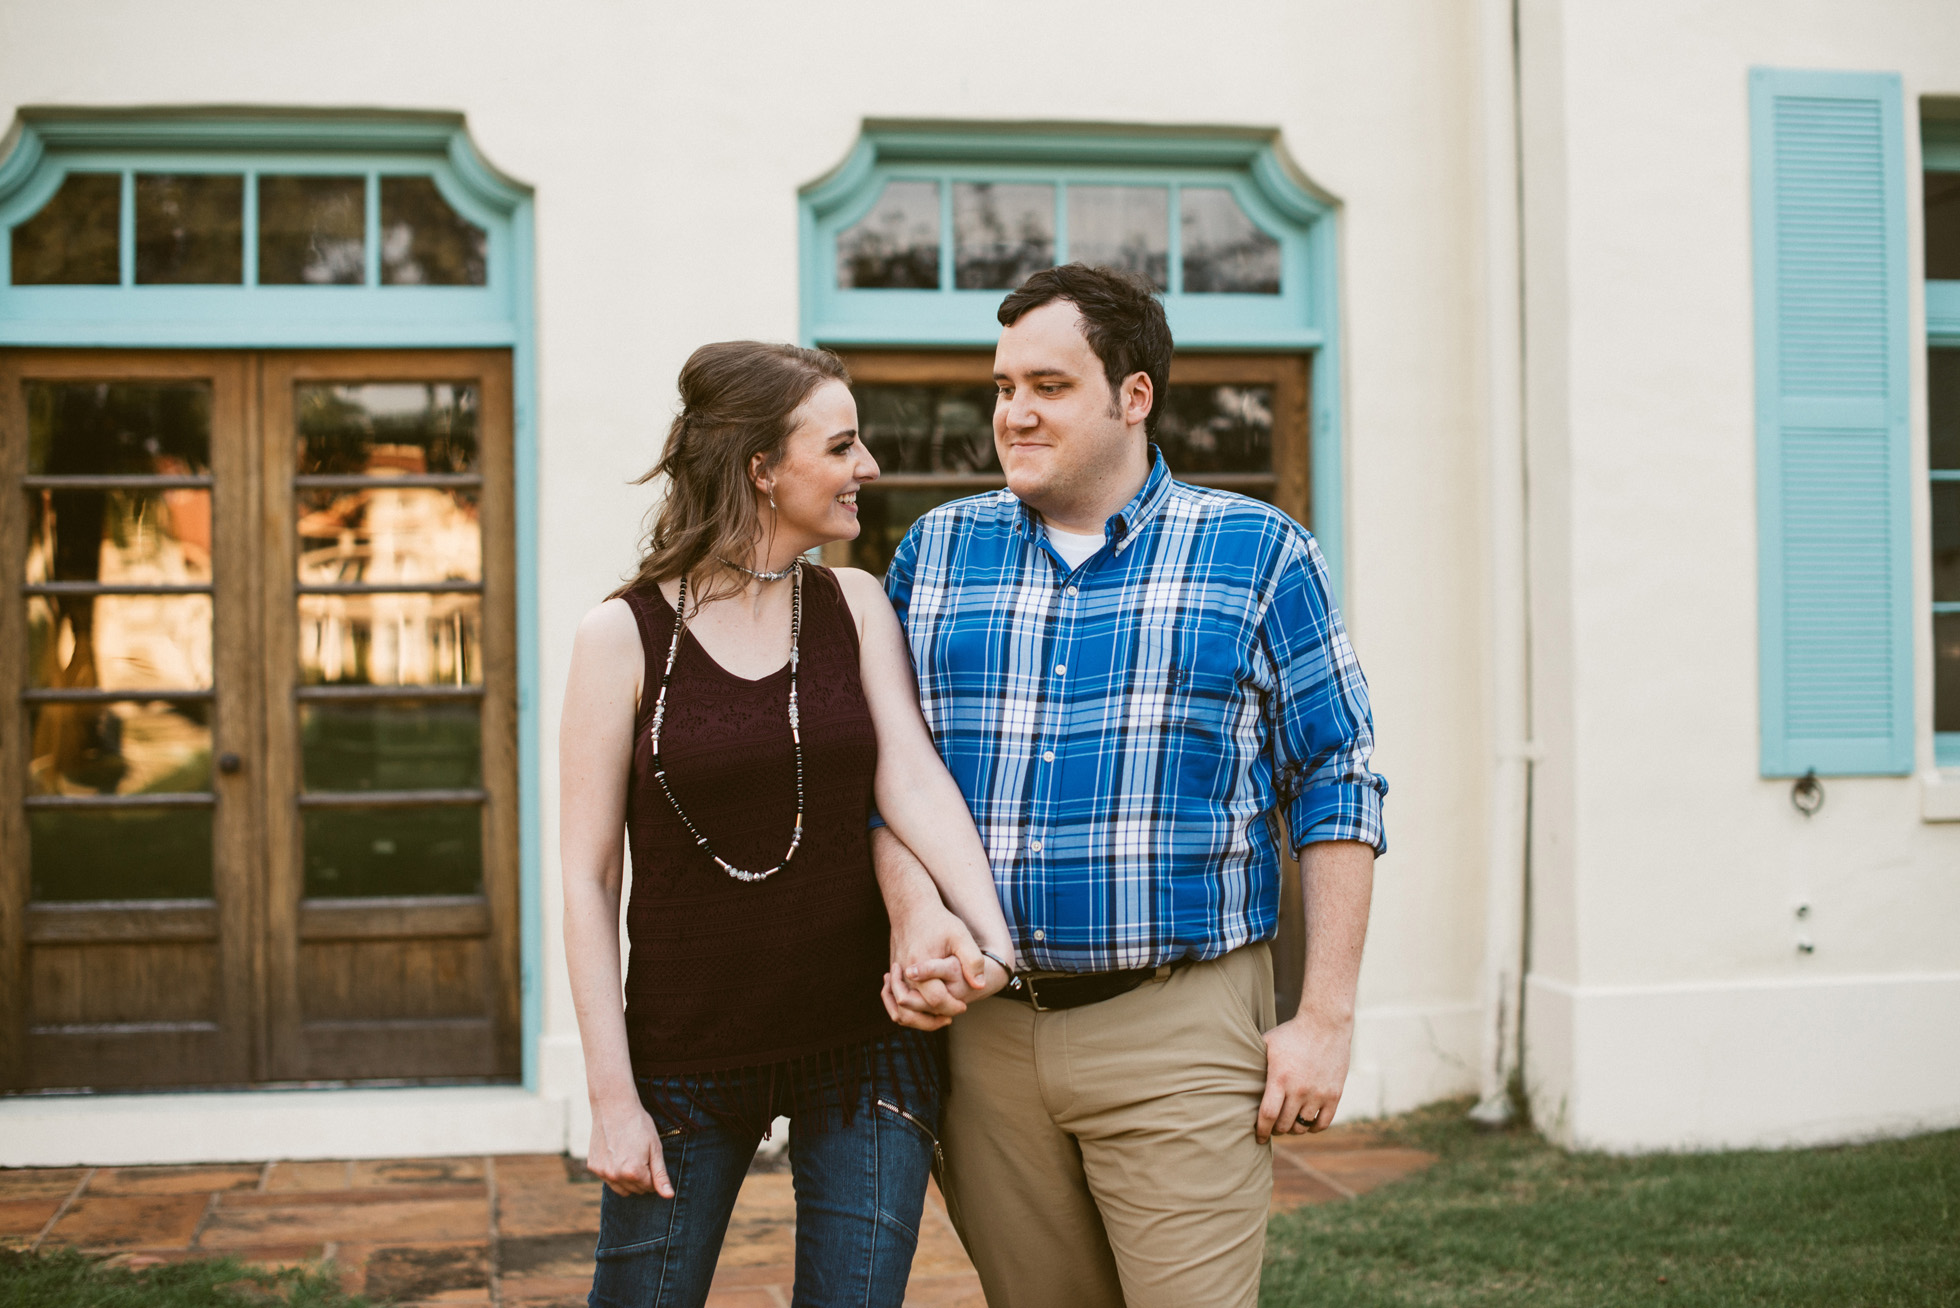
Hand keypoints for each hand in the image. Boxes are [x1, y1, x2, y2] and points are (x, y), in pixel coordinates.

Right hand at [586, 1101, 672, 1197]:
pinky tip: (617, 1153)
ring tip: (630, 1157)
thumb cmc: (639, 1125)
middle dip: (641, 1178)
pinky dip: (614, 1172)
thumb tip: (669, 1196)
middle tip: (641, 1156)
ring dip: (627, 1179)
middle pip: (635, 1190)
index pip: (649, 1188)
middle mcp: (616, 1176)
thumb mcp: (655, 1148)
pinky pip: (607, 1178)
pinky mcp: (593, 1166)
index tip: (651, 1158)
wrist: (614, 1106)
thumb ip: (661, 1175)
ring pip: (620, 1188)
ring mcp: (602, 1172)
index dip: (653, 1174)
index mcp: (634, 1172)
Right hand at [883, 898, 989, 1027]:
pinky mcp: (894, 973)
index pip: (935, 1001)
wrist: (911, 907)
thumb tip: (980, 985)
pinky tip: (926, 1005)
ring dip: (919, 1019)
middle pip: (914, 1011)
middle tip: (954, 1013)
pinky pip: (895, 1000)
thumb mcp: (960, 935)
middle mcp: (904, 974)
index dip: (952, 1007)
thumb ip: (972, 960)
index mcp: (920, 967)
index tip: (964, 1007)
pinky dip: (908, 1009)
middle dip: (935, 1019)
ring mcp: (896, 975)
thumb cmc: (938, 921)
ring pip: (900, 1010)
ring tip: (940, 1015)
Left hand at [1257, 1010, 1352, 1143]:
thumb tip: (1233, 1077)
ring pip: (1302, 1127)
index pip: (1267, 1115)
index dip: (1261, 1131)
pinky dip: (1312, 1128)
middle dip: (1275, 1130)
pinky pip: (1322, 1123)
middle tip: (1272, 1127)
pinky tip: (1306, 1124)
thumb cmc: (1291, 1034)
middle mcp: (1299, 1090)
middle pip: (1284, 1125)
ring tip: (1288, 1124)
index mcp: (1280, 1079)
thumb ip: (1253, 1064)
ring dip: (1293, 1129)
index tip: (1258, 1137)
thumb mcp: (1266, 1044)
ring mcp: (1318, 1093)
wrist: (1325, 1024)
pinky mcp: (1334, 1094)